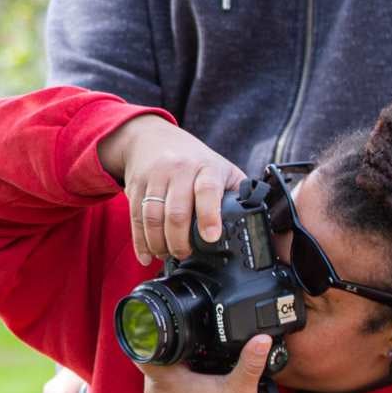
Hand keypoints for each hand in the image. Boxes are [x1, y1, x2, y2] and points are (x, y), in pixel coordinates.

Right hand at [96, 115, 246, 264]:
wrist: (151, 137)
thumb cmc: (193, 158)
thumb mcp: (220, 167)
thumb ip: (237, 191)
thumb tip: (256, 219)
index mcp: (206, 167)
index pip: (207, 190)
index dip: (209, 215)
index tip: (211, 236)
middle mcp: (178, 170)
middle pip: (177, 211)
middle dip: (180, 240)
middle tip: (185, 254)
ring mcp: (154, 177)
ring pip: (153, 217)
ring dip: (159, 243)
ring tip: (167, 255)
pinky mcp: (136, 186)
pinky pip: (136, 218)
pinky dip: (141, 242)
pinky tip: (147, 255)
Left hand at [138, 337, 274, 392]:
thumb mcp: (243, 388)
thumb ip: (251, 360)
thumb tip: (262, 338)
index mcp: (165, 381)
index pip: (146, 349)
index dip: (154, 334)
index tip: (169, 327)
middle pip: (155, 360)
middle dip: (173, 350)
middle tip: (195, 344)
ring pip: (159, 376)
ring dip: (175, 368)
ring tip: (197, 362)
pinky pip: (164, 392)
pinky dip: (176, 384)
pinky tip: (195, 383)